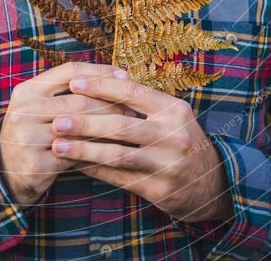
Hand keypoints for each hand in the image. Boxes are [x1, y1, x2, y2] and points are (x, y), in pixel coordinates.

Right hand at [0, 61, 133, 206]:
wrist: (5, 171)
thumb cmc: (34, 131)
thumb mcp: (41, 104)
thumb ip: (69, 90)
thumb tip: (119, 77)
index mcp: (27, 90)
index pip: (69, 70)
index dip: (100, 71)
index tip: (125, 76)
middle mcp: (24, 111)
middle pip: (79, 100)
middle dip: (110, 104)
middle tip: (133, 109)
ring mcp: (27, 139)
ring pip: (80, 129)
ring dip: (108, 129)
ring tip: (128, 129)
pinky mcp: (37, 165)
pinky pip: (76, 155)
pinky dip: (97, 152)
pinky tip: (113, 151)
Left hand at [50, 68, 233, 222]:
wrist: (212, 182)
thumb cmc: (180, 139)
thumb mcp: (171, 116)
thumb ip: (141, 101)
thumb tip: (99, 80)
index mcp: (173, 110)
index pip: (132, 92)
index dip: (101, 87)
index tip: (74, 83)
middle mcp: (172, 135)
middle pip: (122, 125)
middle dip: (86, 122)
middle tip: (58, 119)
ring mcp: (167, 165)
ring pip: (118, 155)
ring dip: (84, 150)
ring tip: (58, 146)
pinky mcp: (160, 190)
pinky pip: (120, 179)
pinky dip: (95, 171)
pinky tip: (74, 165)